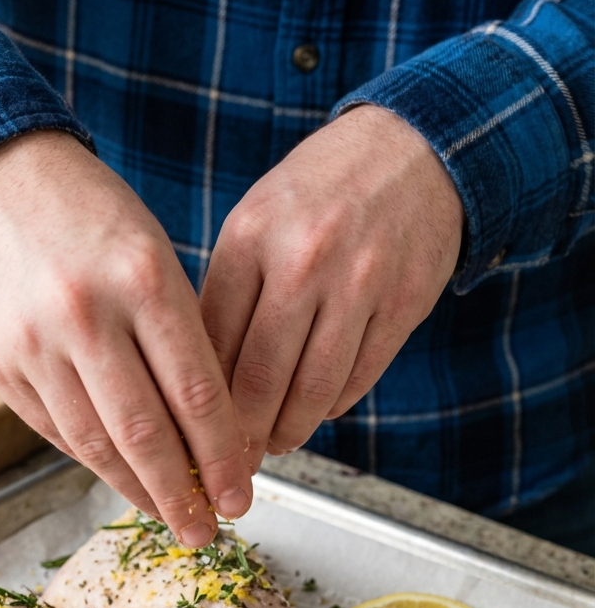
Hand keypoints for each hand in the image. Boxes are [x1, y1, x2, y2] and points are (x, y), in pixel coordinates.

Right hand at [0, 130, 251, 544]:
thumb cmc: (90, 217)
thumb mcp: (152, 254)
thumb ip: (179, 337)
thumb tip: (211, 433)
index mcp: (142, 279)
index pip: (196, 392)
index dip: (224, 454)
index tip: (242, 492)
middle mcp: (85, 315)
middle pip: (146, 433)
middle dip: (185, 493)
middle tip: (209, 530)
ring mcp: (33, 344)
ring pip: (97, 444)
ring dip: (139, 491)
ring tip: (170, 517)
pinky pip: (57, 431)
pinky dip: (95, 462)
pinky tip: (123, 479)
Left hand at [200, 105, 464, 465]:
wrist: (415, 149)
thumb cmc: (319, 194)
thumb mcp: (257, 222)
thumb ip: (229, 294)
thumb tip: (199, 381)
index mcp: (251, 238)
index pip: (213, 343)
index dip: (199, 401)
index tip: (192, 432)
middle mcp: (303, 261)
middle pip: (259, 379)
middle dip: (242, 435)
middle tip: (233, 458)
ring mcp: (358, 285)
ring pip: (312, 392)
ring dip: (288, 430)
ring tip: (275, 441)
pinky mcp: (402, 307)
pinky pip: (358, 379)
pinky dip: (332, 405)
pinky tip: (316, 408)